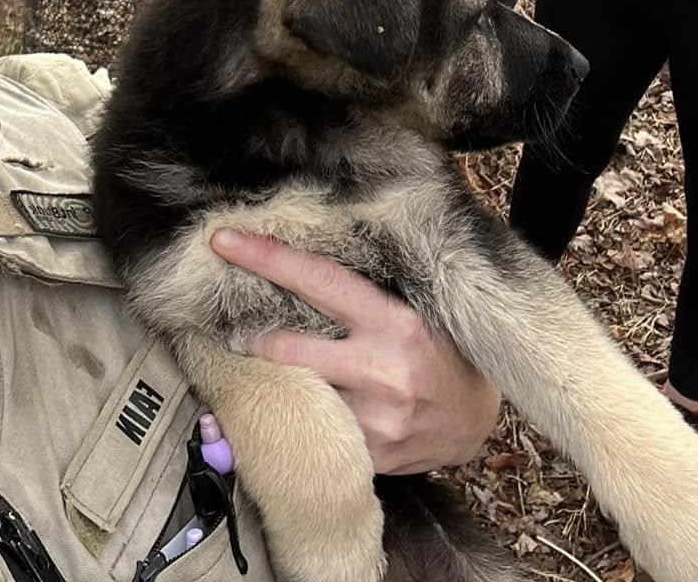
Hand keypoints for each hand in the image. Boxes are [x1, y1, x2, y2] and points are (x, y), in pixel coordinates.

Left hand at [211, 229, 501, 474]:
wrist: (475, 421)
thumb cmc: (436, 354)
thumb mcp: (409, 313)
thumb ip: (360, 299)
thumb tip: (291, 270)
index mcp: (394, 322)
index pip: (319, 281)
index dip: (267, 259)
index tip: (223, 241)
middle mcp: (382, 370)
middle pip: (289, 349)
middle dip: (254, 341)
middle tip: (233, 332)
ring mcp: (375, 421)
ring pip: (297, 395)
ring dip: (278, 386)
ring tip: (269, 378)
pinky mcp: (369, 457)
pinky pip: (314, 433)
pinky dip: (300, 420)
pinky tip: (301, 415)